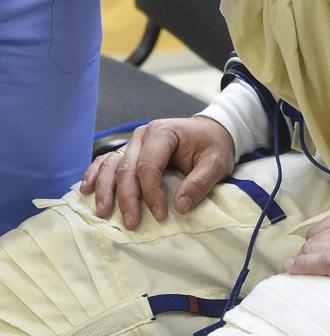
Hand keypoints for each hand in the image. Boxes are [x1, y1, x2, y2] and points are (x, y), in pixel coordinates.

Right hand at [80, 117, 235, 228]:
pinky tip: (85, 190)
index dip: (151, 193)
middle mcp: (143, 135)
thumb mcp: (216, 162)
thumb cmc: (212, 146)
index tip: (160, 216)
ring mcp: (133, 142)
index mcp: (164, 132)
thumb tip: (180, 206)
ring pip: (111, 165)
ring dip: (104, 189)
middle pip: (127, 168)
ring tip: (103, 212)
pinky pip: (106, 162)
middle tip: (132, 224)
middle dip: (127, 198)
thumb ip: (200, 182)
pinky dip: (95, 174)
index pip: (149, 165)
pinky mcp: (129, 151)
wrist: (210, 132)